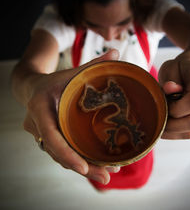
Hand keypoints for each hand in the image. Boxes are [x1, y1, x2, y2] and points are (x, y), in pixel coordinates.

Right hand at [23, 49, 120, 183]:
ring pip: (60, 157)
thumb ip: (94, 64)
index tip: (83, 167)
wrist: (33, 87)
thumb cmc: (55, 79)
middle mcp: (37, 125)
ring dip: (82, 167)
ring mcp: (41, 135)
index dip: (66, 153)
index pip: (51, 135)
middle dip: (81, 167)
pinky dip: (77, 160)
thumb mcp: (72, 72)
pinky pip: (61, 153)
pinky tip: (97, 166)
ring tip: (107, 174)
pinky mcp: (48, 139)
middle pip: (58, 152)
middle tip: (106, 176)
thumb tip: (117, 52)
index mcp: (40, 107)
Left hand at [158, 59, 189, 138]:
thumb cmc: (177, 69)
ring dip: (171, 130)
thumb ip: (169, 79)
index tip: (165, 101)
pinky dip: (174, 132)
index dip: (177, 107)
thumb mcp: (169, 68)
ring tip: (159, 119)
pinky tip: (165, 124)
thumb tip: (169, 89)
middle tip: (158, 115)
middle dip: (172, 123)